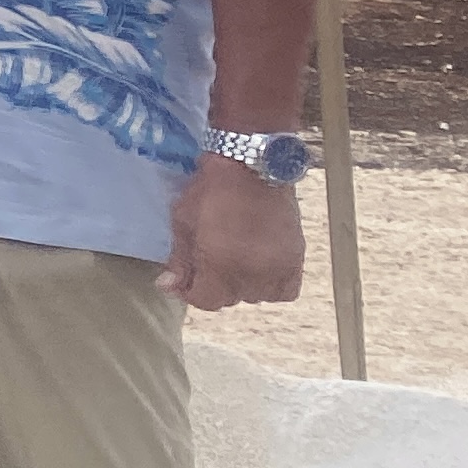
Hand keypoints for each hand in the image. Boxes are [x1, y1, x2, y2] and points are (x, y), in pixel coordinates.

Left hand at [161, 156, 305, 309]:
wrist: (253, 166)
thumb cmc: (211, 191)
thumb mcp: (183, 221)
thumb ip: (178, 260)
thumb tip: (169, 287)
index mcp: (221, 266)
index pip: (206, 301)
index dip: (191, 291)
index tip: (186, 278)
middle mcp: (253, 274)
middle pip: (230, 299)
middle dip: (216, 285)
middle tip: (210, 260)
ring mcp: (279, 268)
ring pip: (256, 295)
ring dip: (243, 285)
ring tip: (235, 261)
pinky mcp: (297, 258)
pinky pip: (285, 290)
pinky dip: (272, 284)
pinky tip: (260, 268)